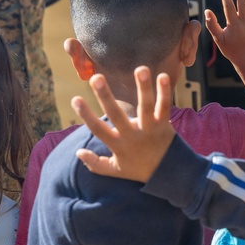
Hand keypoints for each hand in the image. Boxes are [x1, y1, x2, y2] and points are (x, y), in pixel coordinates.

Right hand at [72, 67, 176, 182]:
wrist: (169, 175)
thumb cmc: (139, 169)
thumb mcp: (115, 171)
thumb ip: (95, 164)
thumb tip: (78, 152)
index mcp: (118, 145)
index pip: (98, 130)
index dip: (86, 115)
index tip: (75, 99)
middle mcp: (133, 136)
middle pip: (116, 115)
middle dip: (105, 96)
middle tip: (96, 77)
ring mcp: (150, 129)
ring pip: (146, 107)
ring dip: (143, 87)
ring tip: (140, 69)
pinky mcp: (164, 124)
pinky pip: (165, 106)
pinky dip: (165, 91)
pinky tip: (164, 76)